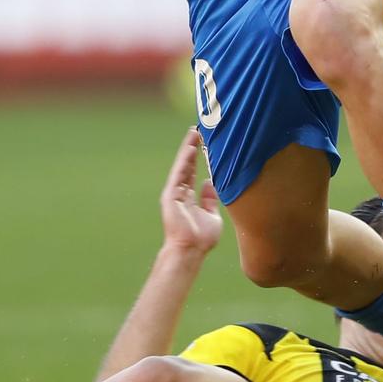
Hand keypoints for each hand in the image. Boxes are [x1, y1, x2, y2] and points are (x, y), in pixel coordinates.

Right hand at [160, 127, 222, 258]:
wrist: (191, 250)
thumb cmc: (202, 238)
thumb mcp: (212, 216)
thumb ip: (209, 200)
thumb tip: (209, 183)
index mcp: (189, 198)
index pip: (193, 173)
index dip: (198, 158)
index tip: (204, 143)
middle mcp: (180, 193)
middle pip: (186, 165)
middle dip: (192, 148)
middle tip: (198, 131)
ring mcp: (174, 193)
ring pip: (182, 166)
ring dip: (188, 149)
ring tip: (194, 132)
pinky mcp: (170, 195)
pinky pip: (178, 174)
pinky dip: (184, 161)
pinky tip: (191, 148)